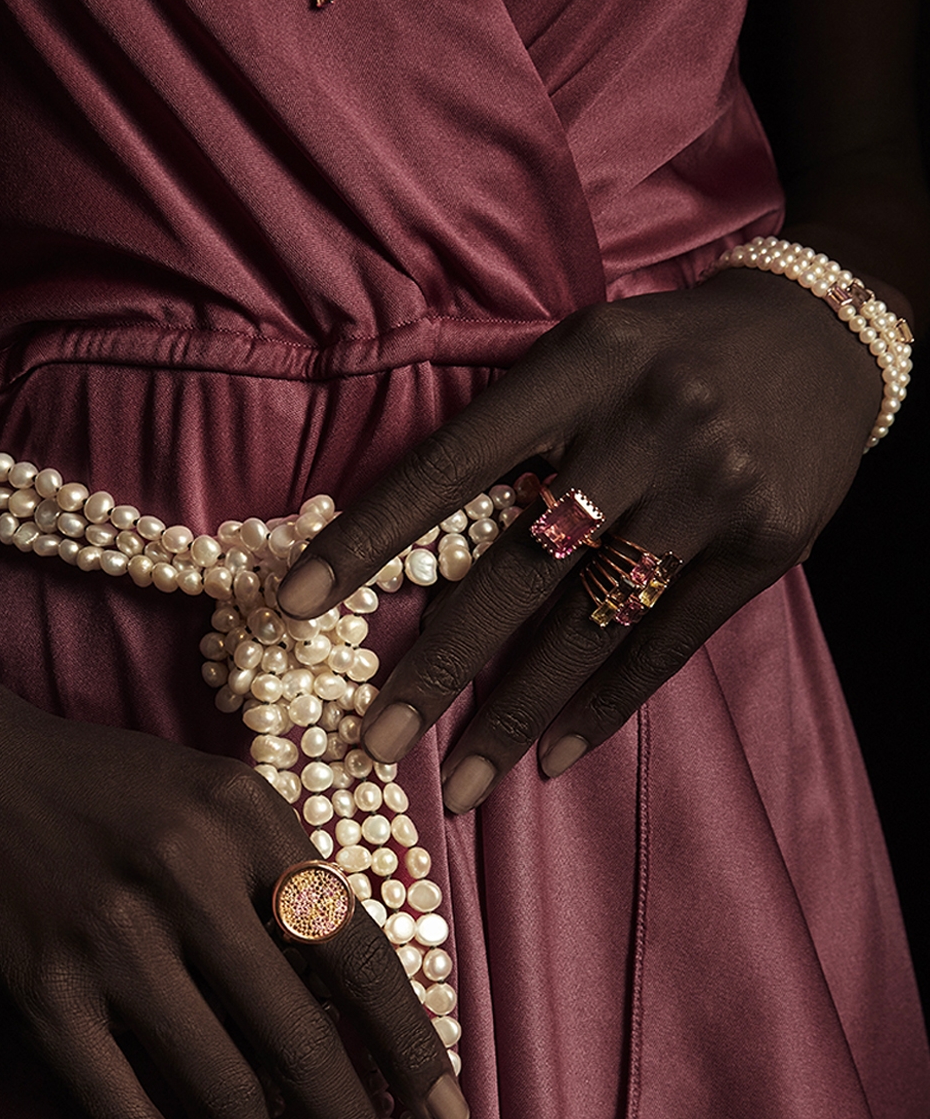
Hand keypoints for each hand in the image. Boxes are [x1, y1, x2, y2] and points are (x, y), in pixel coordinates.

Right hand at [0, 611, 466, 1118]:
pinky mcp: (36, 994)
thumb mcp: (210, 792)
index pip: (358, 954)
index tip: (448, 1115)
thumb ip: (283, 875)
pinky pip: (123, 1111)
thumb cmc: (93, 784)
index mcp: (245, 819)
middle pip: (298, 1037)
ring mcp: (108, 940)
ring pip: (217, 1087)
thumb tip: (351, 1004)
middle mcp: (185, 875)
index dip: (411, 1049)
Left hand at [277, 268, 882, 805]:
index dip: (369, 540)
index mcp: (579, 369)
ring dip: (515, 717)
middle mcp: (644, 429)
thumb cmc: (667, 352)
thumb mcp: (582, 356)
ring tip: (459, 785)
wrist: (823, 333)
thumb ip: (509, 436)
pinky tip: (553, 760)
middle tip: (374, 740)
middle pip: (518, 570)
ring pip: (589, 627)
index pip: (450, 467)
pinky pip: (666, 646)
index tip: (296, 606)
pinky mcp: (762, 548)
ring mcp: (710, 492)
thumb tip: (407, 549)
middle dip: (438, 666)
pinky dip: (604, 709)